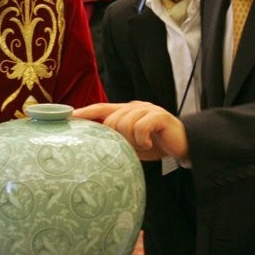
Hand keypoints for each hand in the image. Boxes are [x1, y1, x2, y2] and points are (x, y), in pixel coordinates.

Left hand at [72, 102, 188, 160]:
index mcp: (126, 110)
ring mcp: (147, 109)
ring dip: (132, 141)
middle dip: (117, 138)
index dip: (86, 111)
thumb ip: (116, 138)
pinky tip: (150, 145)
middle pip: (111, 121)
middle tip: (131, 147)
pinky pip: (140, 128)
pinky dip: (142, 140)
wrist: (184, 145)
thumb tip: (95, 144)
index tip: (70, 116)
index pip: (101, 108)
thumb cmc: (155, 144)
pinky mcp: (159, 116)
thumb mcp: (132, 142)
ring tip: (143, 146)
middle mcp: (135, 106)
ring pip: (125, 124)